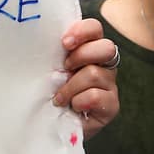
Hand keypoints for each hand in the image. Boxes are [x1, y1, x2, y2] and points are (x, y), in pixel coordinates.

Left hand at [52, 18, 118, 137]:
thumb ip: (54, 54)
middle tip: (65, 69)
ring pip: (95, 74)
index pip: (94, 29)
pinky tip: (73, 107)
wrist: (56, 125)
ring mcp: (110, 84)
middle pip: (106, 47)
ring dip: (71, 86)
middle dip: (81, 56)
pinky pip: (95, 96)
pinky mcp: (112, 105)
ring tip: (60, 97)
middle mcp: (104, 64)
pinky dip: (79, 101)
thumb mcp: (50, 69)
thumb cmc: (51, 92)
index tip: (65, 43)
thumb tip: (41, 42)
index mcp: (89, 49)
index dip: (82, 31)